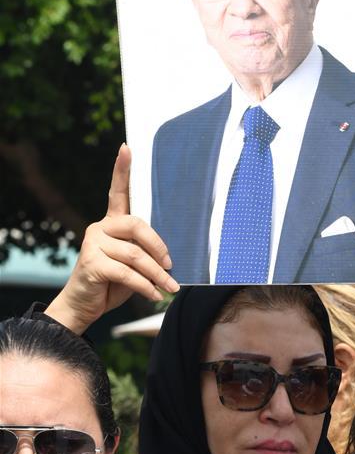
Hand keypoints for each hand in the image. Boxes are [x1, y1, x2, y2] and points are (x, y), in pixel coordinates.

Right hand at [45, 144, 178, 334]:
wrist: (83, 306)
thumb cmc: (112, 283)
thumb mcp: (132, 264)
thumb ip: (144, 252)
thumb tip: (171, 258)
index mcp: (111, 222)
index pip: (117, 192)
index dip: (122, 170)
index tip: (127, 148)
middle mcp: (100, 227)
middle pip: (137, 225)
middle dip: (159, 247)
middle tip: (171, 266)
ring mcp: (93, 243)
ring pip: (135, 255)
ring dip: (157, 275)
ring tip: (170, 288)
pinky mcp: (91, 262)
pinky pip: (127, 273)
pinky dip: (145, 286)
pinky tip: (154, 295)